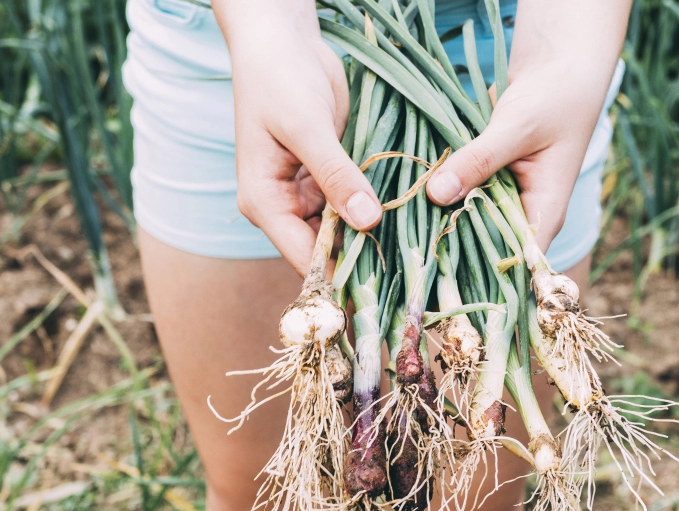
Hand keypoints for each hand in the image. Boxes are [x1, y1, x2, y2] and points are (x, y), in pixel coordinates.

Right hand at [214, 1, 382, 275]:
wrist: (283, 43)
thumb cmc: (281, 80)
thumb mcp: (308, 126)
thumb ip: (336, 174)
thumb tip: (366, 221)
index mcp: (264, 201)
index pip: (302, 256)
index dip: (337, 279)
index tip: (376, 299)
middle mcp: (282, 206)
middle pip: (324, 251)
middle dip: (360, 264)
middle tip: (407, 284)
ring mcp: (306, 194)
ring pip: (343, 231)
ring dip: (373, 240)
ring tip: (415, 260)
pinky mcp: (329, 178)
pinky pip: (354, 206)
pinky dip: (376, 212)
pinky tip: (409, 224)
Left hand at [425, 0, 629, 250]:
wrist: (558, 65)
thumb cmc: (554, 97)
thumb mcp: (516, 127)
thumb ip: (479, 160)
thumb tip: (437, 194)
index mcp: (545, 213)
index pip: (516, 262)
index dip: (483, 272)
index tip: (440, 271)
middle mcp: (523, 213)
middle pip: (485, 247)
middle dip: (450, 246)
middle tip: (406, 251)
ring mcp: (502, 197)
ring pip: (466, 221)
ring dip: (438, 219)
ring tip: (397, 228)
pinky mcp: (484, 180)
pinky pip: (458, 195)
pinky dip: (437, 194)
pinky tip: (405, 198)